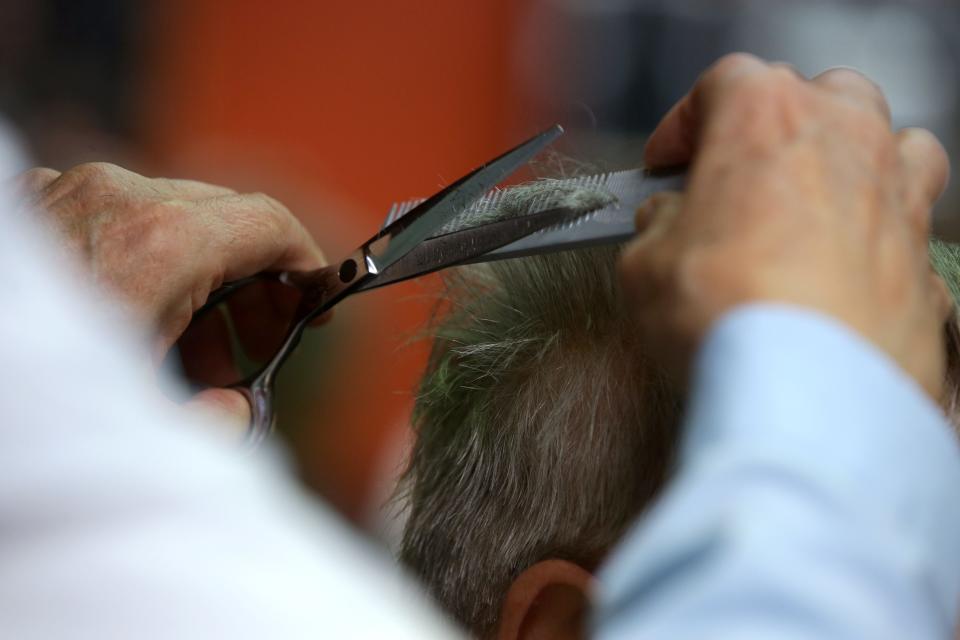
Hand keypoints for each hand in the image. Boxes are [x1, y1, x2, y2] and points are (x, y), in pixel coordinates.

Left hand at [15, 162, 326, 421]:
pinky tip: (134, 318)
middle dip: (252, 280)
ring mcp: (61, 193)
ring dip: (197, 273)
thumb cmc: (36, 407)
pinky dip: (142, 260)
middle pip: (222, 218)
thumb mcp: (146, 430)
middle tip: (258, 340)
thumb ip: (216, 424)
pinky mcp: (28, 203)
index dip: (307, 262)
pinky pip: (112, 217)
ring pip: (167, 215)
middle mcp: (111, 199)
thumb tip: (234, 409)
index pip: (268, 223)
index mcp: (157, 243)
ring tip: (192, 345)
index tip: (316, 299)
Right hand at [620, 54, 951, 397]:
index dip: (685, 122)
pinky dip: (877, 238)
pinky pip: (907, 226)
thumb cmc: (725, 316)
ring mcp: (899, 197)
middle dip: (778, 127)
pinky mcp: (926, 262)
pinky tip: (843, 273)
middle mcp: (846, 141)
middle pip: (819, 95)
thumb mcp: (644, 264)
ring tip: (813, 206)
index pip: (723, 84)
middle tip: (739, 176)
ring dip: (850, 164)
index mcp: (768, 120)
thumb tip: (669, 222)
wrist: (807, 397)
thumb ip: (657, 227)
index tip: (665, 163)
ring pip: (891, 143)